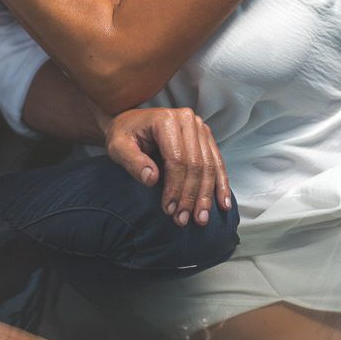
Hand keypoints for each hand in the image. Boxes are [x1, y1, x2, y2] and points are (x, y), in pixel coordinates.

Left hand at [103, 107, 231, 226]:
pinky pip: (217, 162)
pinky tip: (222, 203)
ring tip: (201, 218)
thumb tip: (152, 179)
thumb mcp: (118, 147)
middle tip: (184, 219)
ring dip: (206, 195)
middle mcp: (187, 120)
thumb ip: (132, 162)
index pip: (177, 159)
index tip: (169, 209)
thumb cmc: (123, 135)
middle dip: (191, 195)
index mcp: (166, 120)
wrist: (130, 122)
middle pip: (196, 164)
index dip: (175, 187)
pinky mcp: (205, 137)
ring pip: (209, 165)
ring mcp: (199, 127)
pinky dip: (220, 184)